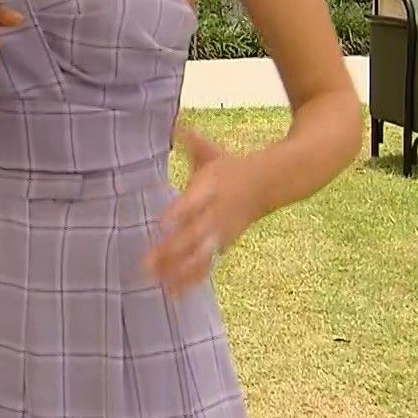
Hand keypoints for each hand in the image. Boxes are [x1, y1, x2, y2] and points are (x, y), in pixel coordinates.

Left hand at [143, 122, 266, 295]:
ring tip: (156, 285)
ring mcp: (221, 233)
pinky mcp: (222, 245)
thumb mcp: (212, 152)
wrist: (272, 182)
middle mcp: (215, 214)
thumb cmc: (231, 167)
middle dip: (170, 252)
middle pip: (192, 236)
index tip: (160, 223)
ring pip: (198, 256)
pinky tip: (172, 294)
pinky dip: (190, 280)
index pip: (192, 202)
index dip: (178, 213)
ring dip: (177, 271)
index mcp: (210, 188)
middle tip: (145, 264)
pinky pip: (205, 266)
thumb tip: (175, 123)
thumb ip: (192, 140)